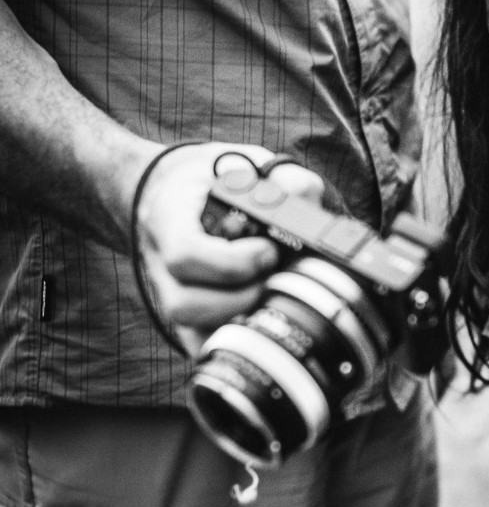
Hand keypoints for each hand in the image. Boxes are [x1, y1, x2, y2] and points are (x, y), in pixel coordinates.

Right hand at [134, 143, 323, 353]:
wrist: (169, 188)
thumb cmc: (211, 177)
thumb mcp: (245, 162)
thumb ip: (284, 179)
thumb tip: (309, 206)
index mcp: (170, 219)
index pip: (184, 254)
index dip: (229, 263)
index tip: (267, 250)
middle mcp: (161, 262)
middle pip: (184, 306)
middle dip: (240, 299)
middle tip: (273, 277)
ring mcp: (168, 293)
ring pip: (190, 333)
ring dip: (240, 321)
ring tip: (270, 295)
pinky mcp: (184, 314)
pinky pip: (199, 344)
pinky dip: (232, 340)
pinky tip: (260, 318)